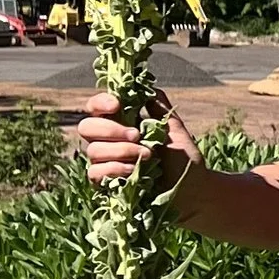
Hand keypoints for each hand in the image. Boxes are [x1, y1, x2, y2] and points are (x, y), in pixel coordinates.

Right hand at [70, 92, 198, 200]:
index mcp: (122, 123)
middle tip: (137, 135)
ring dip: (121, 151)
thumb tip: (146, 85)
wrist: (193, 192)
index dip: (100, 102)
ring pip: (93, 150)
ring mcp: (105, 163)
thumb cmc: (184, 160)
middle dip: (110, 129)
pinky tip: (132, 171)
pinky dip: (114, 169)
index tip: (117, 104)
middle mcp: (109, 141)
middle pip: (86, 127)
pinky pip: (95, 172)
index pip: (96, 107)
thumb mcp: (175, 129)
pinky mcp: (105, 184)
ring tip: (147, 156)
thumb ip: (159, 107)